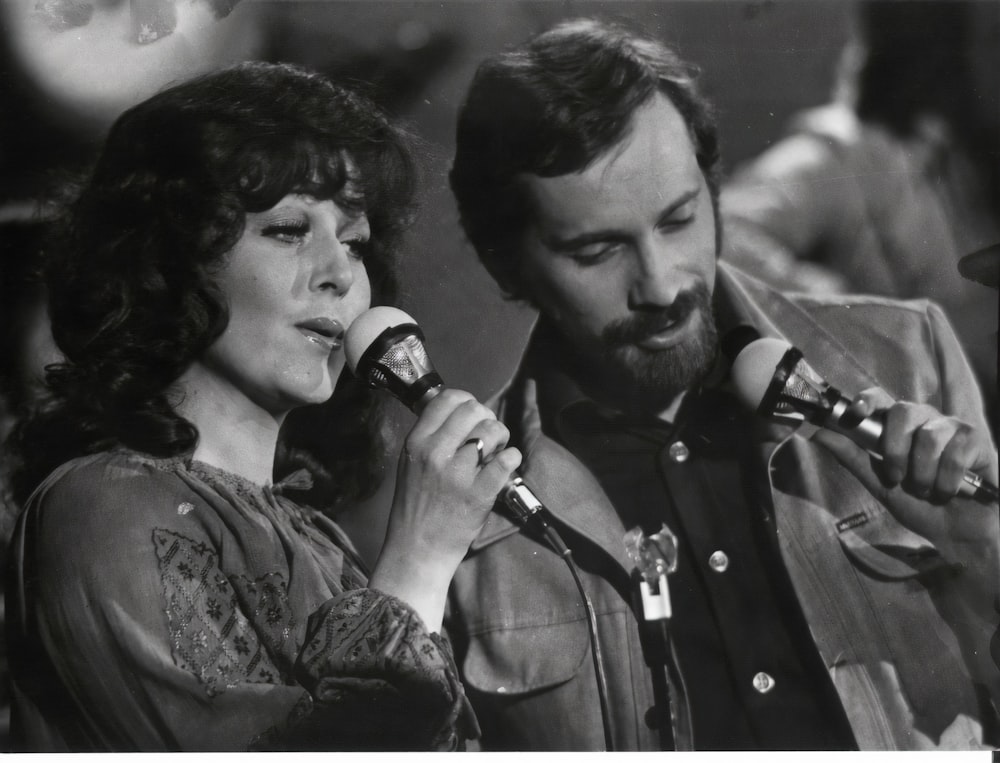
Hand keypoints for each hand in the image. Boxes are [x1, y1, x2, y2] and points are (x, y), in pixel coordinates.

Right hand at [369, 389, 520, 629]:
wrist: (418, 550)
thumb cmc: (416, 507)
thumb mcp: (410, 464)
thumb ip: (431, 436)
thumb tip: (460, 411)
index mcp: (416, 443)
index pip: (447, 399)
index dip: (466, 401)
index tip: (471, 415)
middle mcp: (435, 453)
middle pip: (473, 410)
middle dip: (486, 418)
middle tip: (488, 436)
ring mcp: (458, 474)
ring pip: (492, 430)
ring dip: (501, 437)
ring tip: (496, 451)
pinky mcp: (479, 494)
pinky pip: (506, 459)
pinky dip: (511, 458)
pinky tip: (505, 465)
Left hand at [819, 387, 996, 501]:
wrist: (959, 532)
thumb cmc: (919, 506)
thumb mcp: (879, 484)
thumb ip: (852, 457)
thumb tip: (819, 432)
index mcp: (896, 427)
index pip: (878, 398)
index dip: (866, 401)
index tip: (854, 415)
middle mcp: (923, 419)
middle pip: (903, 411)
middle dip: (895, 451)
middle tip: (897, 478)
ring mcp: (950, 426)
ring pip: (929, 436)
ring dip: (923, 474)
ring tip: (926, 491)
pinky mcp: (974, 439)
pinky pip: (954, 453)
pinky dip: (947, 481)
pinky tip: (949, 491)